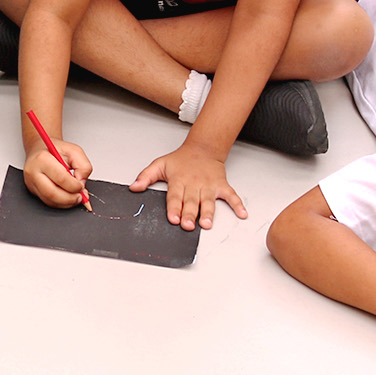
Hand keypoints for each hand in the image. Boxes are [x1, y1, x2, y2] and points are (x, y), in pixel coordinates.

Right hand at [23, 140, 92, 208]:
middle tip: (80, 197)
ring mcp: (31, 182)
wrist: (40, 149)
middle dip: (70, 199)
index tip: (81, 186)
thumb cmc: (55, 150)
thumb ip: (83, 166)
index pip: (61, 179)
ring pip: (49, 201)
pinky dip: (61, 203)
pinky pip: (48, 202)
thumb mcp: (74, 151)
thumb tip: (81, 182)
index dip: (75, 186)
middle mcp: (33, 172)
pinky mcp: (32, 189)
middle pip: (52, 194)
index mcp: (42, 159)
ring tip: (75, 197)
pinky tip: (67, 197)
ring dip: (66, 203)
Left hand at [132, 144, 247, 230]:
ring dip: (208, 213)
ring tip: (207, 224)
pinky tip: (242, 214)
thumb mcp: (159, 164)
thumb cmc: (180, 160)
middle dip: (189, 214)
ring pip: (208, 201)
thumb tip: (133, 187)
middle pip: (191, 202)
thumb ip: (146, 177)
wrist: (202, 149)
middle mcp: (194, 184)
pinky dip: (238, 204)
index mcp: (178, 180)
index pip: (175, 196)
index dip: (173, 208)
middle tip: (188, 226)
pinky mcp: (222, 186)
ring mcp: (209, 186)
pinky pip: (231, 196)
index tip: (172, 218)